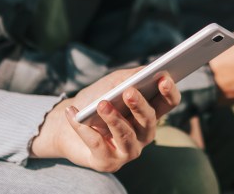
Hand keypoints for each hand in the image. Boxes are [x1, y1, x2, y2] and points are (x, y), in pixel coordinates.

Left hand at [30, 68, 180, 171]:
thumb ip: (130, 77)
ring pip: (126, 135)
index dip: (169, 92)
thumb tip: (145, 71)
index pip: (168, 103)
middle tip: (129, 92)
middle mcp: (143, 135)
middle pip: (149, 120)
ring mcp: (127, 151)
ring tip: (101, 104)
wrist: (65, 126)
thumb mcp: (112, 84)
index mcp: (149, 113)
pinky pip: (97, 144)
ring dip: (113, 119)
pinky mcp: (107, 163)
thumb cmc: (95, 101)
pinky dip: (83, 128)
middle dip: (139, 105)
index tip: (164, 78)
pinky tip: (73, 114)